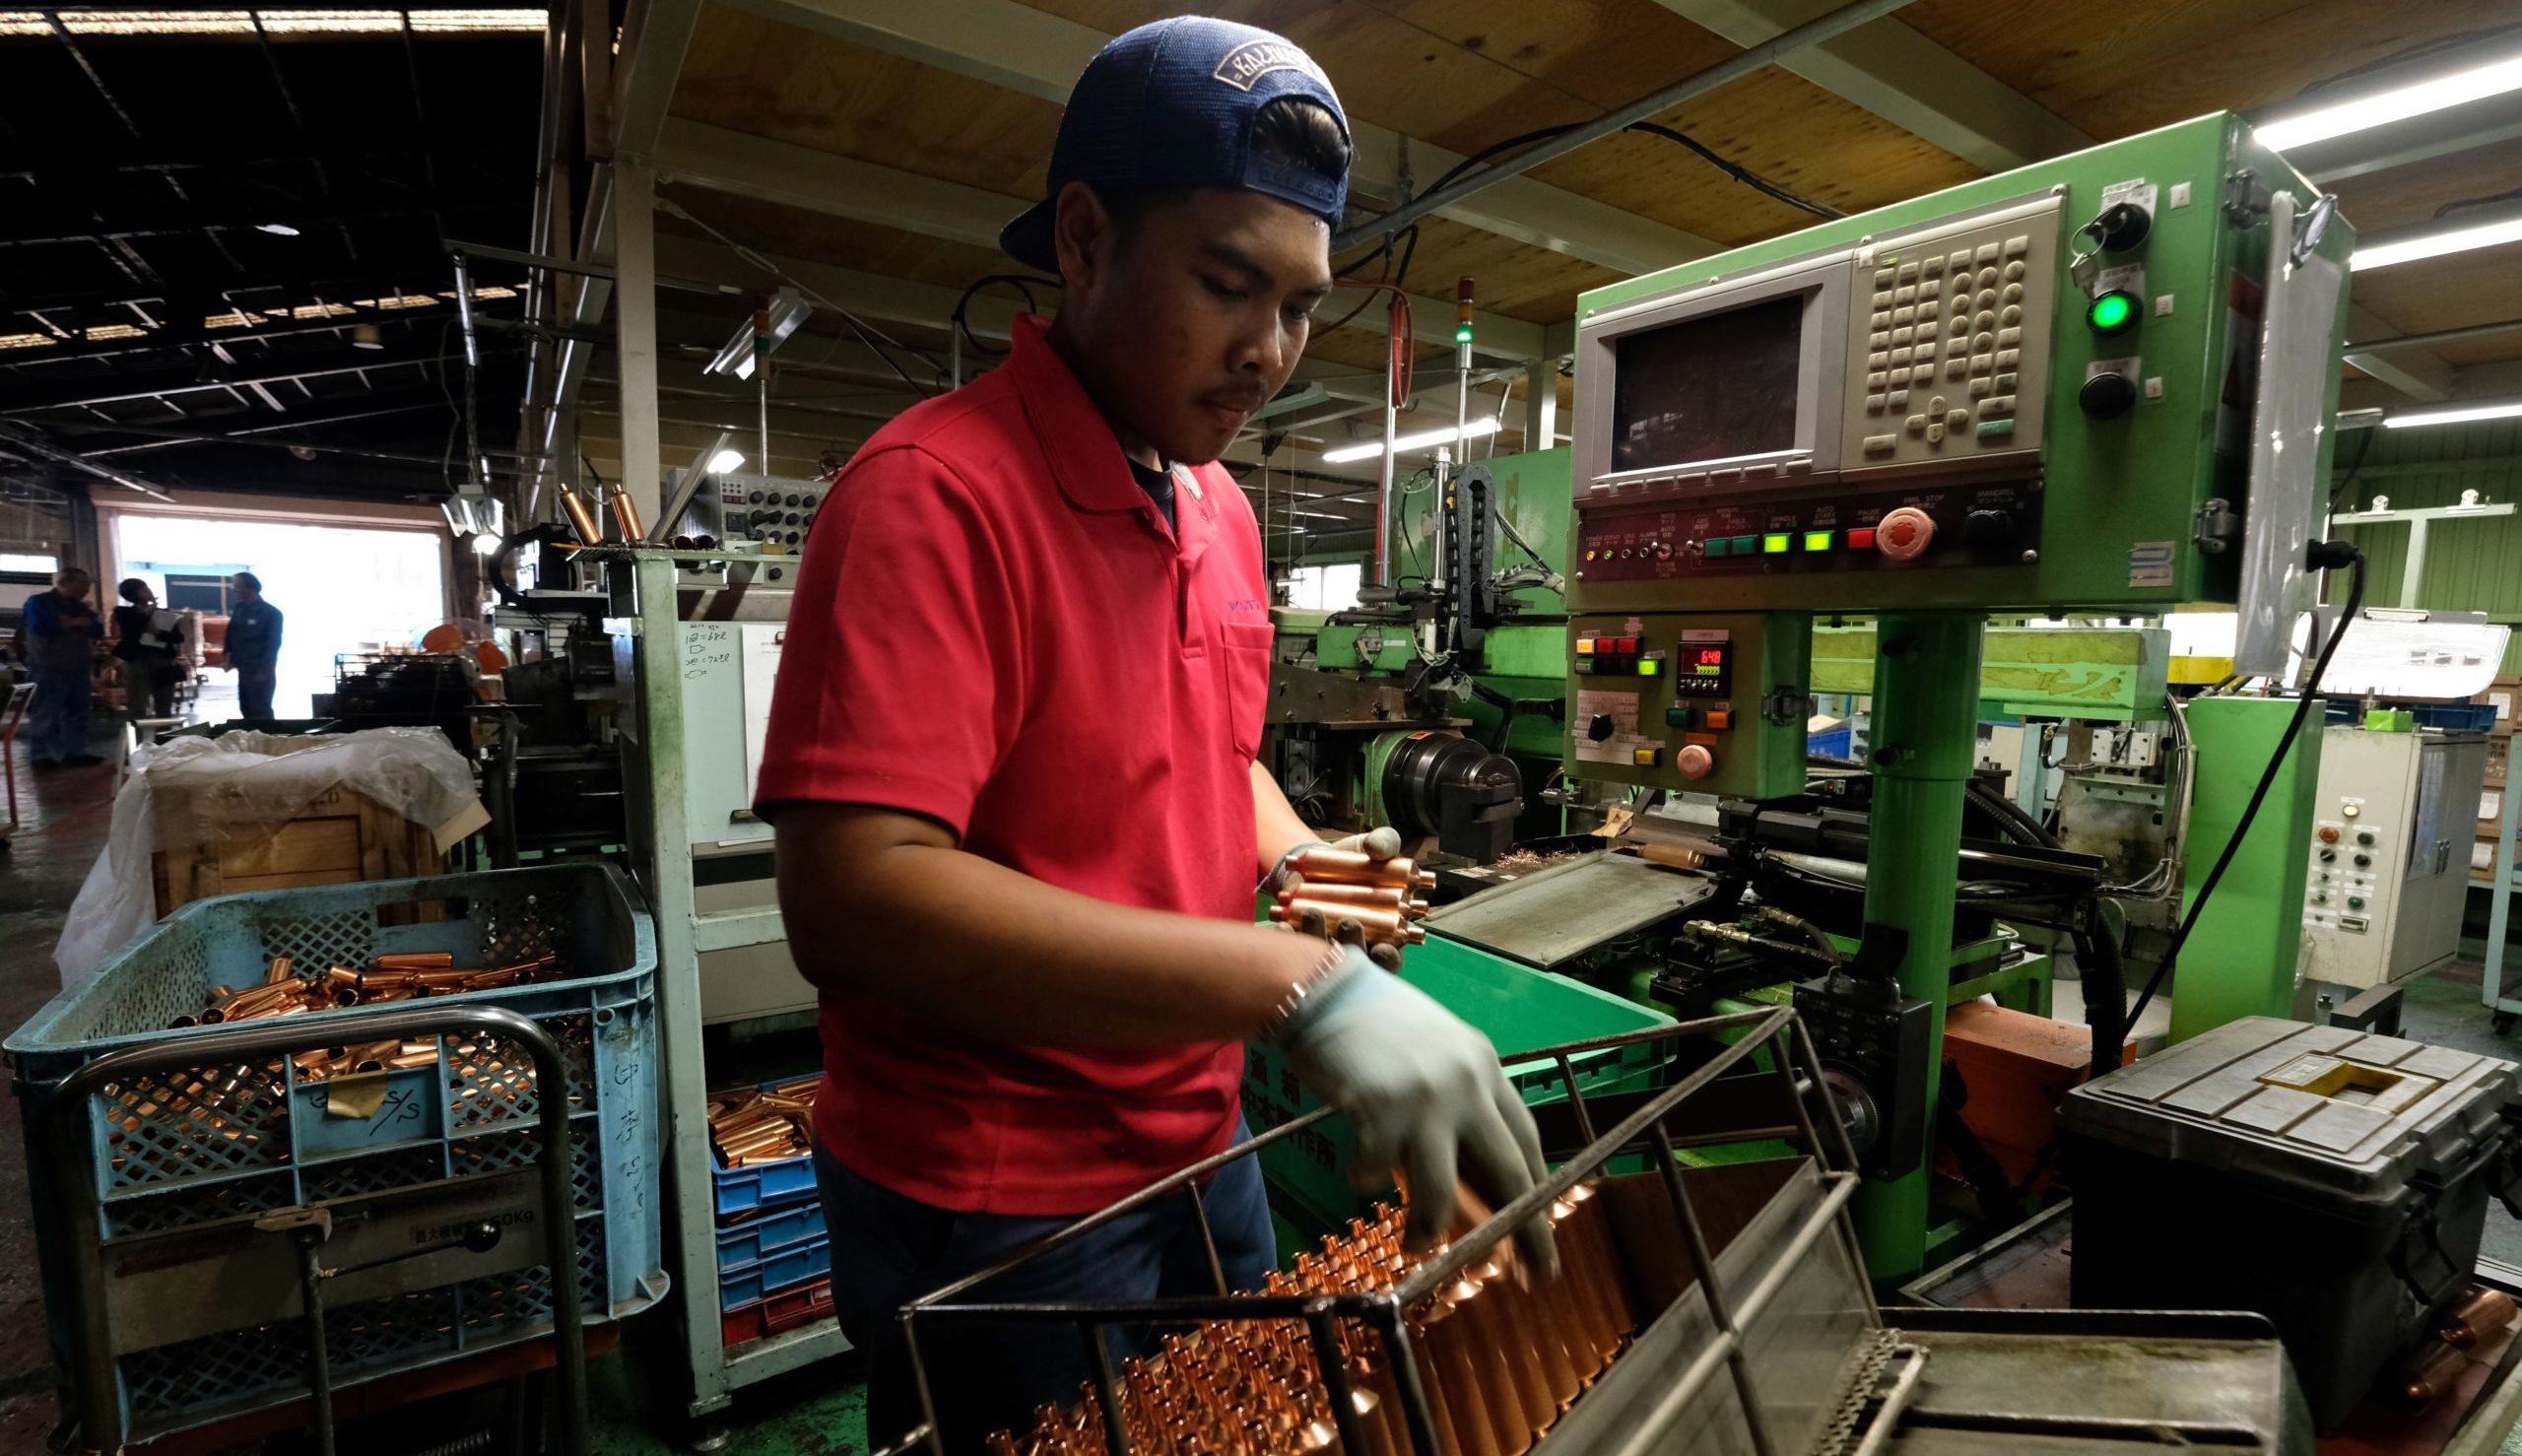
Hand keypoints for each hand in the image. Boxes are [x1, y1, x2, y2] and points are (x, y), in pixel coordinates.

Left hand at [1273, 827, 1406, 968]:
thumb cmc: (1356, 857)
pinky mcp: (1298, 943)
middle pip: (1357, 963)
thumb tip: (1377, 850)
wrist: (1317, 859)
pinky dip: (1290, 937)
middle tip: (1348, 923)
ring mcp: (1326, 948)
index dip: (1387, 958)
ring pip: (1324, 958)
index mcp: (1387, 932)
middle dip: (1353, 944)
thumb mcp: (1377, 843)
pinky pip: (1293, 949)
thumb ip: (1385, 842)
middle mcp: (1357, 946)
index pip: (1390, 958)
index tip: (1382, 949)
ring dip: (1319, 939)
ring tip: (1313, 913)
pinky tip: (1284, 926)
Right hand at [1273, 947, 1554, 1272]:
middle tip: (1535, 1275)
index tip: (1543, 1232)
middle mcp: (1467, 1084)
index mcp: (1486, 1068)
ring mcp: (1425, 1098)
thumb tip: (1472, 1175)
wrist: (1322, 990)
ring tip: (1415, 1244)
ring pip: (1443, 1193)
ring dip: (1428, 1229)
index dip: (1538, 1193)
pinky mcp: (1379, 1109)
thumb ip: (1460, 1105)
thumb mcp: (1437, 1055)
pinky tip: (1357, 1170)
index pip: (1528, 1143)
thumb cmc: (1377, 1026)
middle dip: (1526, 1233)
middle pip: (1511, 1175)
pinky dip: (1366, 1179)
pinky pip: (1377, 1170)